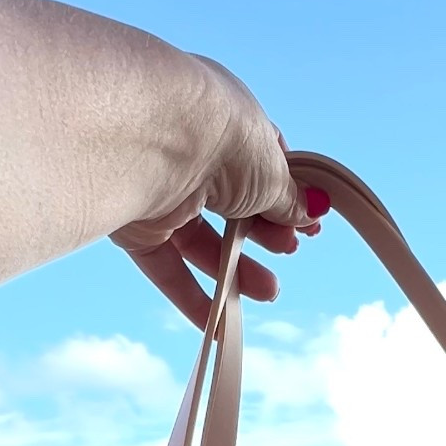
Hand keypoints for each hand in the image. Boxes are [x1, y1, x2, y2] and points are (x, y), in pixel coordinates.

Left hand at [109, 60, 328, 326]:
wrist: (148, 140)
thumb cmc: (220, 138)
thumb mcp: (272, 171)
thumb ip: (289, 198)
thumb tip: (312, 211)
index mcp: (225, 120)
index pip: (259, 164)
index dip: (285, 199)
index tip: (308, 226)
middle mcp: (189, 152)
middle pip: (231, 207)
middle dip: (264, 235)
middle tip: (288, 251)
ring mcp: (159, 189)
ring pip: (200, 242)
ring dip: (237, 271)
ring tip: (269, 292)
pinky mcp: (133, 224)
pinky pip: (165, 266)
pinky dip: (191, 296)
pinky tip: (219, 325)